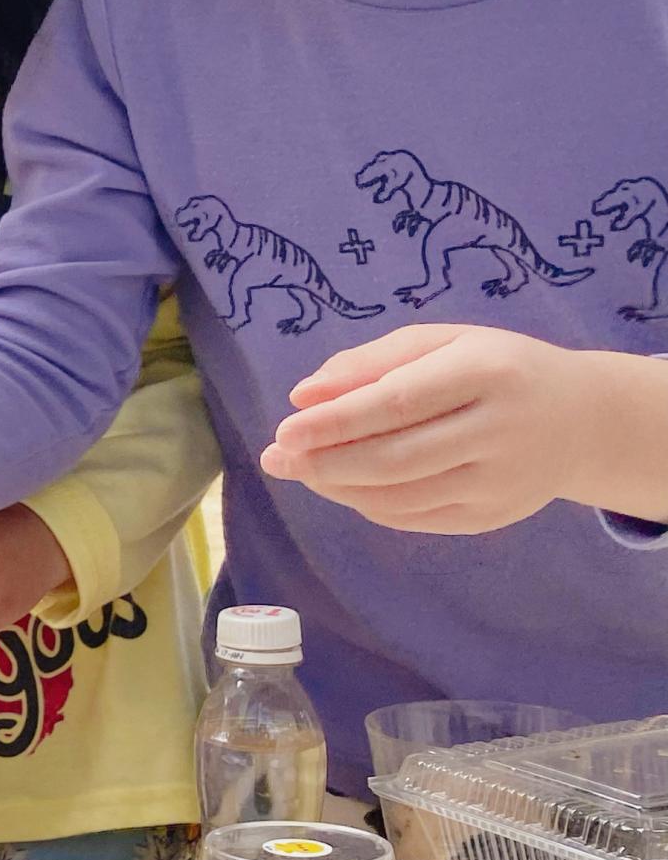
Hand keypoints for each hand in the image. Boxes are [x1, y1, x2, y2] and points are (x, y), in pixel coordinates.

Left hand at [263, 324, 593, 532]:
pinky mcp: (494, 516)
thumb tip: (303, 396)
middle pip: (395, 457)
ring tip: (301, 470)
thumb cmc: (494, 368)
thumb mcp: (441, 343)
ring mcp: (501, 480)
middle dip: (325, 461)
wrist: (581, 419)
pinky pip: (414, 517)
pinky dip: (368, 504)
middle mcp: (501, 429)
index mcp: (488, 371)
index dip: (335, 421)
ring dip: (338, 487)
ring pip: (400, 496)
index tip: (285, 430)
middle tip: (277, 458)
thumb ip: (370, 362)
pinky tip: (343, 486)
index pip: (397, 402)